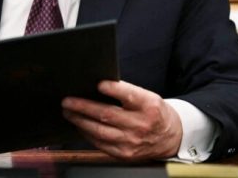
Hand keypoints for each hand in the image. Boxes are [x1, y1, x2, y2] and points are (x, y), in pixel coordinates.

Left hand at [61, 80, 182, 160]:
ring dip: (80, 120)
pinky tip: (79, 125)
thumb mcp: (148, 97)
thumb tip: (98, 86)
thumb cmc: (155, 113)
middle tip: (68, 101)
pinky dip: (87, 134)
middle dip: (83, 107)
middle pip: (107, 115)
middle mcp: (140, 125)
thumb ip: (127, 93)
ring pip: (100, 131)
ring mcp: (131, 142)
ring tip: (68, 112)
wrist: (169, 138)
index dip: (113, 90)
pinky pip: (100, 144)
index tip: (99, 84)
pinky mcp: (124, 154)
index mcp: (149, 106)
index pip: (130, 96)